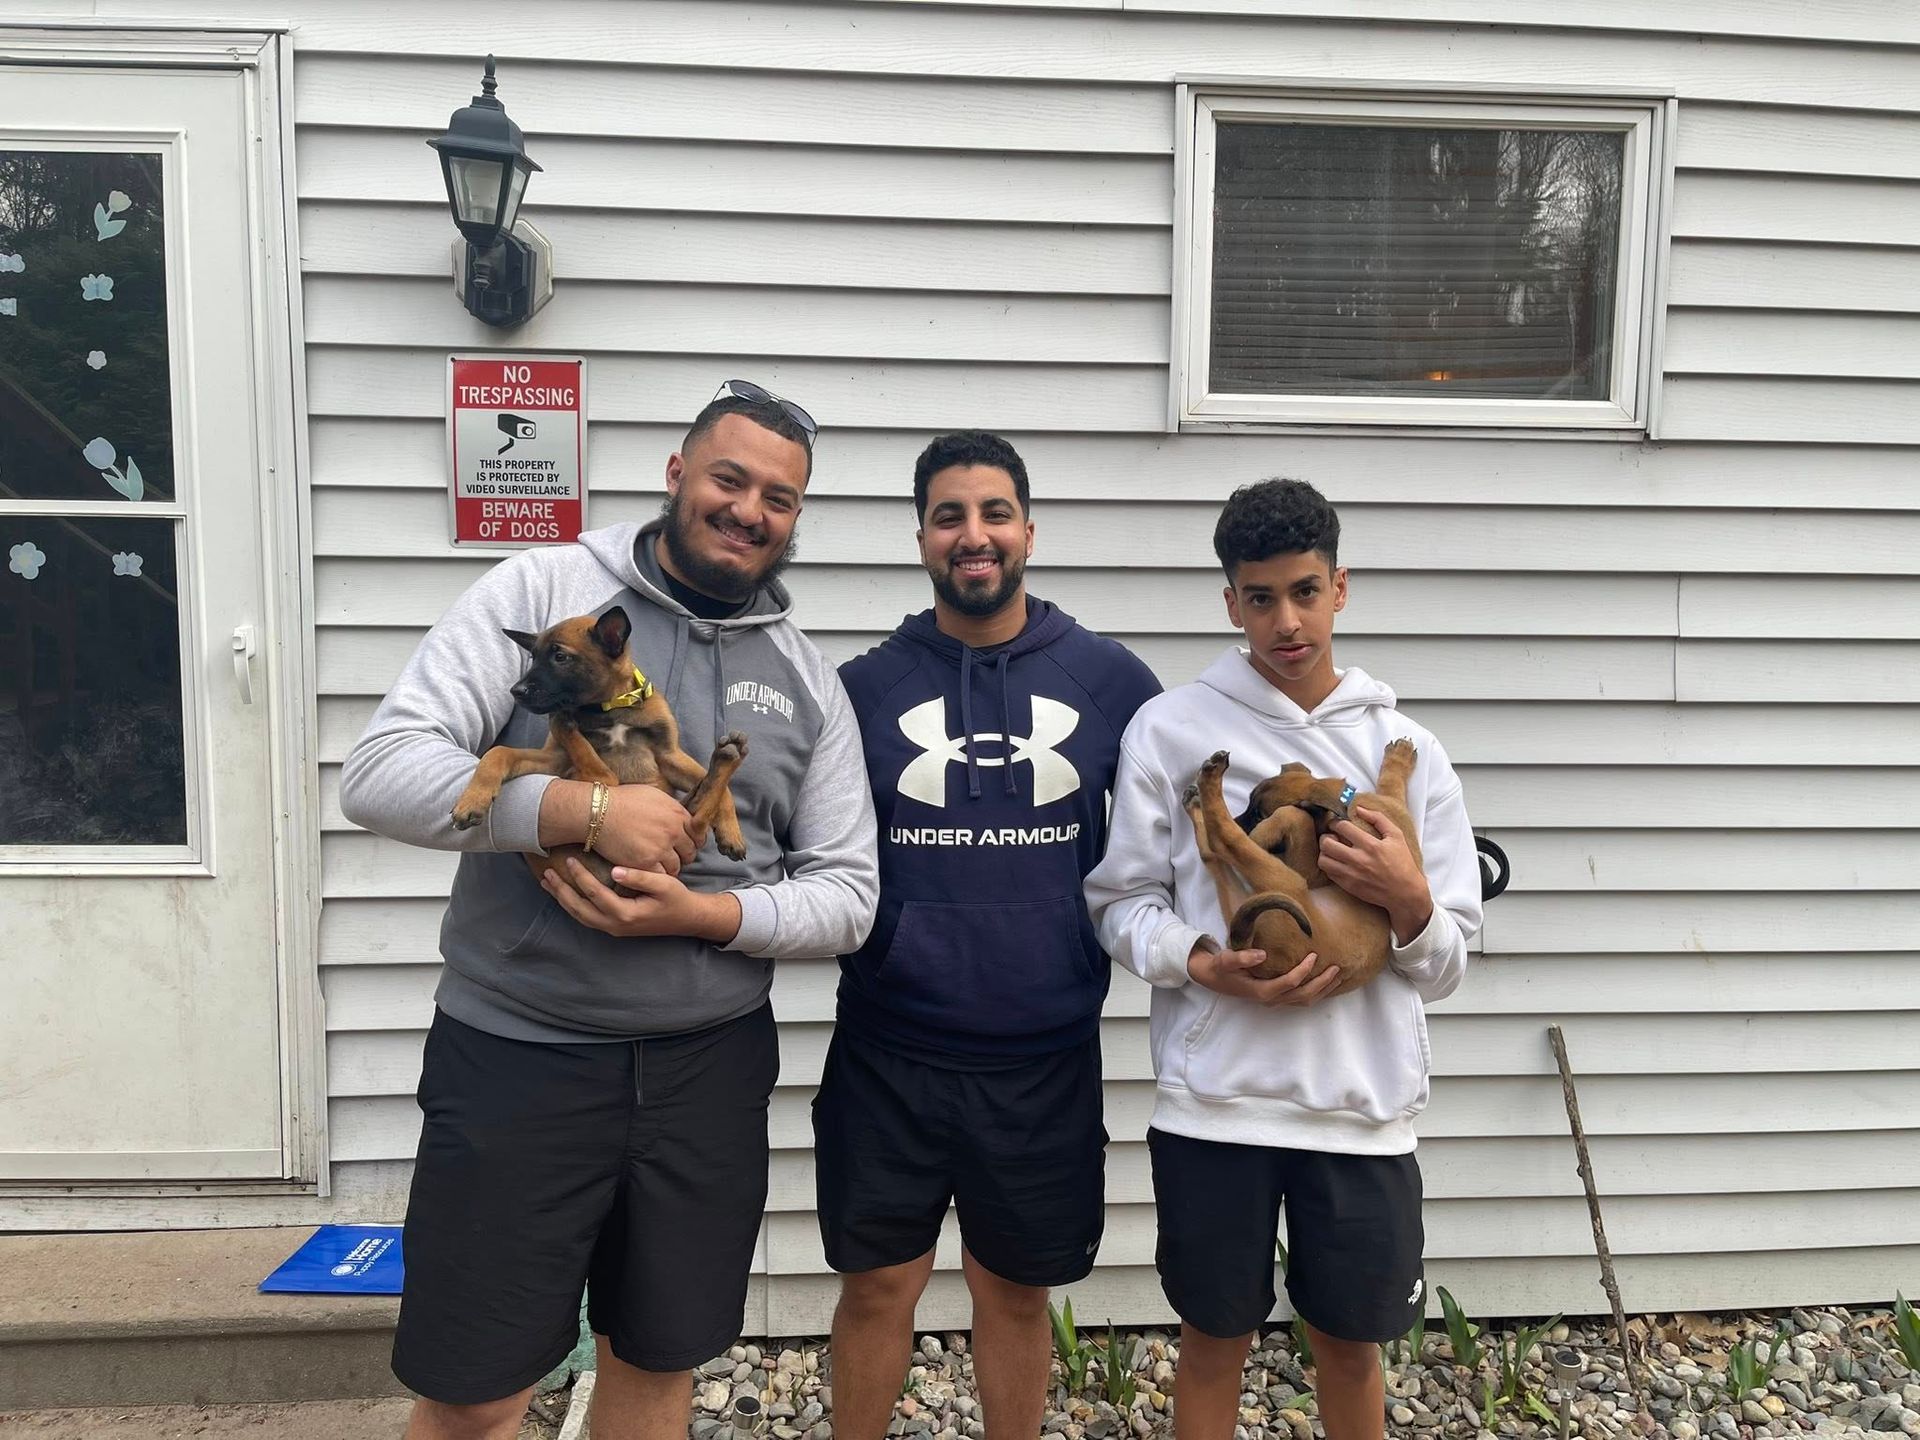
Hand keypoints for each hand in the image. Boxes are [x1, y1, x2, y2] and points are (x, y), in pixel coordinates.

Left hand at [540, 857, 740, 942]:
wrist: (686, 919)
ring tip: (548, 883)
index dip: (580, 876)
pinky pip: (587, 917)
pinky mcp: (614, 927)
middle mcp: (615, 925)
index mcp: (625, 914)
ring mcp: (613, 929)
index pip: (595, 893)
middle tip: (547, 874)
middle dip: (561, 892)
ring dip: (563, 900)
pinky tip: (566, 894)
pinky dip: (573, 905)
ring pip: (580, 916)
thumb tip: (615, 870)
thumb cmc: (677, 899)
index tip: (570, 858)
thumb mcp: (664, 884)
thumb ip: (640, 877)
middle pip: (579, 909)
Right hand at [595, 785, 696, 876]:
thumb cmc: (621, 800)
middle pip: (690, 852)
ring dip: (672, 868)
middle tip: (676, 858)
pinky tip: (652, 874)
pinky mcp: (646, 862)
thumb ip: (670, 807)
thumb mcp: (653, 794)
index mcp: (676, 813)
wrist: (598, 812)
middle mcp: (673, 831)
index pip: (697, 833)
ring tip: (663, 867)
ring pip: (677, 866)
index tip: (687, 845)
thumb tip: (679, 814)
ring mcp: (660, 848)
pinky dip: (658, 876)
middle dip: (685, 856)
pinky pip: (661, 875)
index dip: (693, 841)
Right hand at [1187, 943, 1342, 1007]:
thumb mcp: (1226, 960)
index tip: (1314, 955)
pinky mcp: (1278, 997)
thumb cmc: (1221, 968)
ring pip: (1305, 1000)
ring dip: (1323, 990)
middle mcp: (1271, 999)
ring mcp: (1275, 1000)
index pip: (1290, 983)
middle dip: (1322, 983)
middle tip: (1336, 968)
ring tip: (1338, 976)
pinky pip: (1301, 998)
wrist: (1214, 978)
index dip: (1304, 970)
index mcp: (1261, 991)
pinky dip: (1317, 992)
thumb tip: (1262, 955)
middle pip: (1303, 995)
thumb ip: (1241, 958)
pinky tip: (1326, 982)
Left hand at [1318, 805, 1431, 942]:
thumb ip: (1378, 819)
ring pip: (1323, 860)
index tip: (1337, 824)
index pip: (1342, 827)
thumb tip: (1359, 808)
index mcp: (1370, 845)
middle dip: (1326, 836)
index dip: (1336, 822)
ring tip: (1332, 850)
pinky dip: (1329, 865)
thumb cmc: (1402, 862)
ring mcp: (1352, 875)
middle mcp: (1358, 860)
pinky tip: (1337, 862)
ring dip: (1324, 852)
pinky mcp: (1348, 886)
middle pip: (1327, 843)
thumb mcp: (1396, 836)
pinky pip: (1328, 873)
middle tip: (1331, 836)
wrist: (1405, 892)